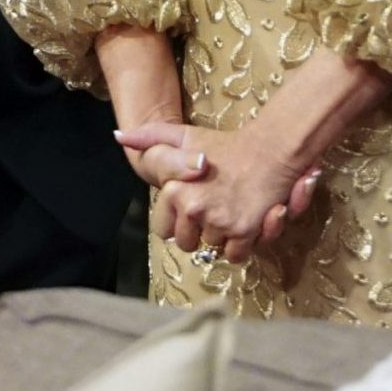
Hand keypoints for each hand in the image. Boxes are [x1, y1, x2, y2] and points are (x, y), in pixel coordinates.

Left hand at [115, 121, 321, 262]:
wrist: (272, 147)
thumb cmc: (227, 144)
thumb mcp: (185, 135)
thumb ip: (150, 137)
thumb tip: (119, 136)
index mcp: (175, 190)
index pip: (165, 230)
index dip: (180, 220)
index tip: (196, 203)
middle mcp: (195, 208)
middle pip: (188, 244)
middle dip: (199, 232)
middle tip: (215, 208)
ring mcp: (220, 221)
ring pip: (212, 249)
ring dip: (221, 237)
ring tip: (231, 210)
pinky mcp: (245, 231)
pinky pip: (235, 255)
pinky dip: (241, 245)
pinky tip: (245, 221)